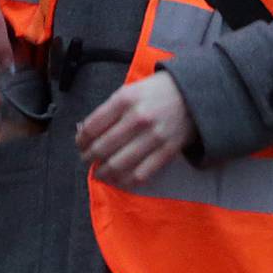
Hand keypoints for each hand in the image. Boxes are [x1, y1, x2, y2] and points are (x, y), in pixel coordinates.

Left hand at [76, 72, 196, 186]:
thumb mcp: (129, 90)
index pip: (92, 126)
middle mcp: (138, 118)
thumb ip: (108, 110)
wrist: (192, 95)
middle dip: (89, 158)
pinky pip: (140, 175)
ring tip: (99, 172)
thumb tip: (84, 131)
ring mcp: (153, 137)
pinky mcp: (166, 152)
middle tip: (87, 159)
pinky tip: (118, 180)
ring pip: (119, 165)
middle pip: (102, 148)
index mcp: (125, 99)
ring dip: (104, 173)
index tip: (80, 144)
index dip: (81, 140)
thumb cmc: (155, 92)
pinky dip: (125, 182)